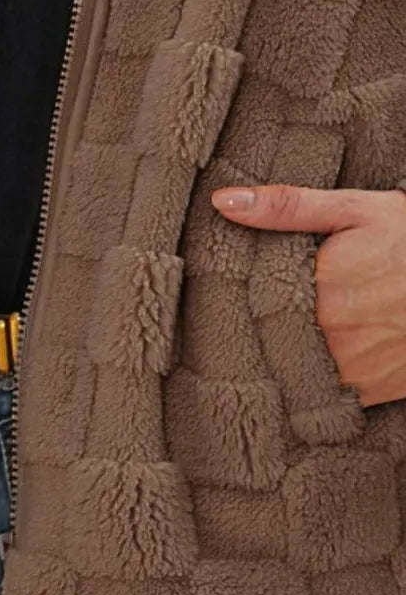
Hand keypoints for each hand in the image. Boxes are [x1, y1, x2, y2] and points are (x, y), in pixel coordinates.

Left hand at [211, 183, 405, 407]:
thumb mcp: (355, 210)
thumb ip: (287, 206)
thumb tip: (223, 202)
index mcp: (319, 286)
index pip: (253, 297)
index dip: (243, 291)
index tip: (234, 285)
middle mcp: (333, 333)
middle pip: (272, 333)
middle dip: (264, 322)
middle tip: (263, 308)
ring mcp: (354, 368)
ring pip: (294, 364)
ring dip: (286, 350)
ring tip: (287, 330)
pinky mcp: (371, 392)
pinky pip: (325, 390)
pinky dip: (315, 374)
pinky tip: (320, 350)